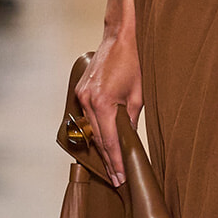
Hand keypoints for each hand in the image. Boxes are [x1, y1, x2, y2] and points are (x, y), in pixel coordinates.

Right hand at [75, 26, 142, 185]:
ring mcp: (81, 96)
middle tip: (117, 179)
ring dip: (101, 147)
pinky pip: (87, 117)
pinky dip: (95, 130)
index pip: (110, 141)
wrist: (120, 37)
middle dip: (108, 160)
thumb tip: (128, 139)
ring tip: (111, 166)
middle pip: (98, 139)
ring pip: (91, 129)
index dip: (116, 161)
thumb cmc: (133, 63)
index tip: (120, 177)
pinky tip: (102, 142)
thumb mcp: (138, 95)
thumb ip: (131, 120)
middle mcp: (87, 101)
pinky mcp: (80, 91)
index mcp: (102, 104)